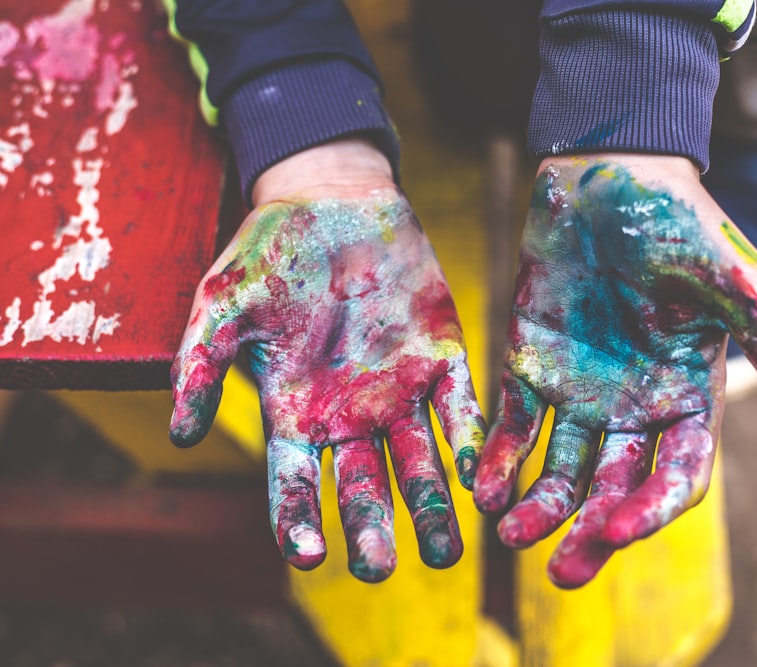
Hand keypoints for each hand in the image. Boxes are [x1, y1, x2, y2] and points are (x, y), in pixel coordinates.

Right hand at [170, 141, 484, 580]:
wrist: (332, 199)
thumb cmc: (269, 252)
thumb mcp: (221, 303)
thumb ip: (199, 365)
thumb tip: (178, 435)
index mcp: (296, 413)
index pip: (294, 484)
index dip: (297, 521)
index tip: (308, 555)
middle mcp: (351, 416)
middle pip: (363, 488)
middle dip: (372, 529)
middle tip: (379, 568)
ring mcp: (401, 392)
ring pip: (419, 465)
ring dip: (431, 508)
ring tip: (446, 553)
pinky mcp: (442, 361)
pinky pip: (461, 412)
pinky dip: (472, 446)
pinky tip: (482, 479)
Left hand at [474, 154, 756, 587]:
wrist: (607, 172)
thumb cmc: (680, 222)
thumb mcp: (735, 283)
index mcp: (687, 396)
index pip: (675, 475)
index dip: (650, 508)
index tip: (617, 529)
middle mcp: (634, 406)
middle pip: (614, 487)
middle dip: (589, 529)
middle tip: (559, 569)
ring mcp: (581, 391)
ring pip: (561, 468)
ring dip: (539, 505)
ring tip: (512, 532)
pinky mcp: (532, 366)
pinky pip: (515, 425)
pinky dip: (501, 458)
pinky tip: (484, 486)